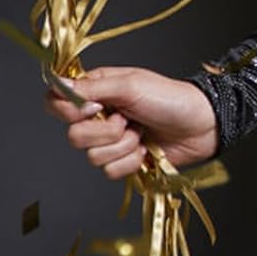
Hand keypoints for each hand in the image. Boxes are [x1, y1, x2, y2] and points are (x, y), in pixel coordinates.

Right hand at [44, 65, 217, 181]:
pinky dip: (130, 161)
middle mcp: (98, 116)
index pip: (57, 102)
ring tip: (141, 131)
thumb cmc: (169, 97)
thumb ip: (91, 88)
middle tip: (126, 118)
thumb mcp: (130, 86)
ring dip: (122, 145)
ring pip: (92, 157)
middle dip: (104, 131)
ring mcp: (110, 141)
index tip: (95, 108)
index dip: (68, 110)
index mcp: (96, 90)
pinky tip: (145, 149)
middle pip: (73, 136)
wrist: (200, 125)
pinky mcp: (123, 162)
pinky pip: (110, 172)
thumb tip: (56, 83)